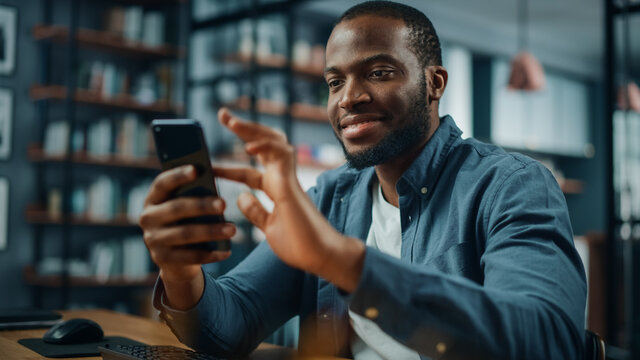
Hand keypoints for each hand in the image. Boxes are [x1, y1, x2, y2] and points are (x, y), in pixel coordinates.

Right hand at [139, 165, 234, 307]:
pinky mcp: (163, 259)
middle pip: (176, 209)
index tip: (196, 169)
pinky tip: (226, 251)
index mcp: (153, 199)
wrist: (175, 259)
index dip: (178, 176)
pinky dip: (210, 254)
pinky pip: (189, 256)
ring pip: (185, 234)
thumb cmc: (186, 222)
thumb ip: (193, 195)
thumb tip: (212, 178)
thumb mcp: (186, 208)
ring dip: (210, 231)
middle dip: (201, 206)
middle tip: (224, 204)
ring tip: (232, 229)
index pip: (162, 183)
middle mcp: (148, 218)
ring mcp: (153, 240)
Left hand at [216, 108, 364, 290]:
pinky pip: (281, 155)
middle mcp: (281, 180)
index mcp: (275, 190)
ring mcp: (287, 179)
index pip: (248, 172)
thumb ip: (256, 211)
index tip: (209, 166)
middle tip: (223, 114)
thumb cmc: (299, 244)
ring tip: (232, 120)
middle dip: (244, 130)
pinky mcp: (291, 184)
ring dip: (253, 129)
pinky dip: (266, 146)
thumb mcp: (268, 227)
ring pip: (273, 142)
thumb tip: (240, 196)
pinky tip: (248, 147)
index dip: (229, 168)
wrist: (320, 256)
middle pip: (262, 146)